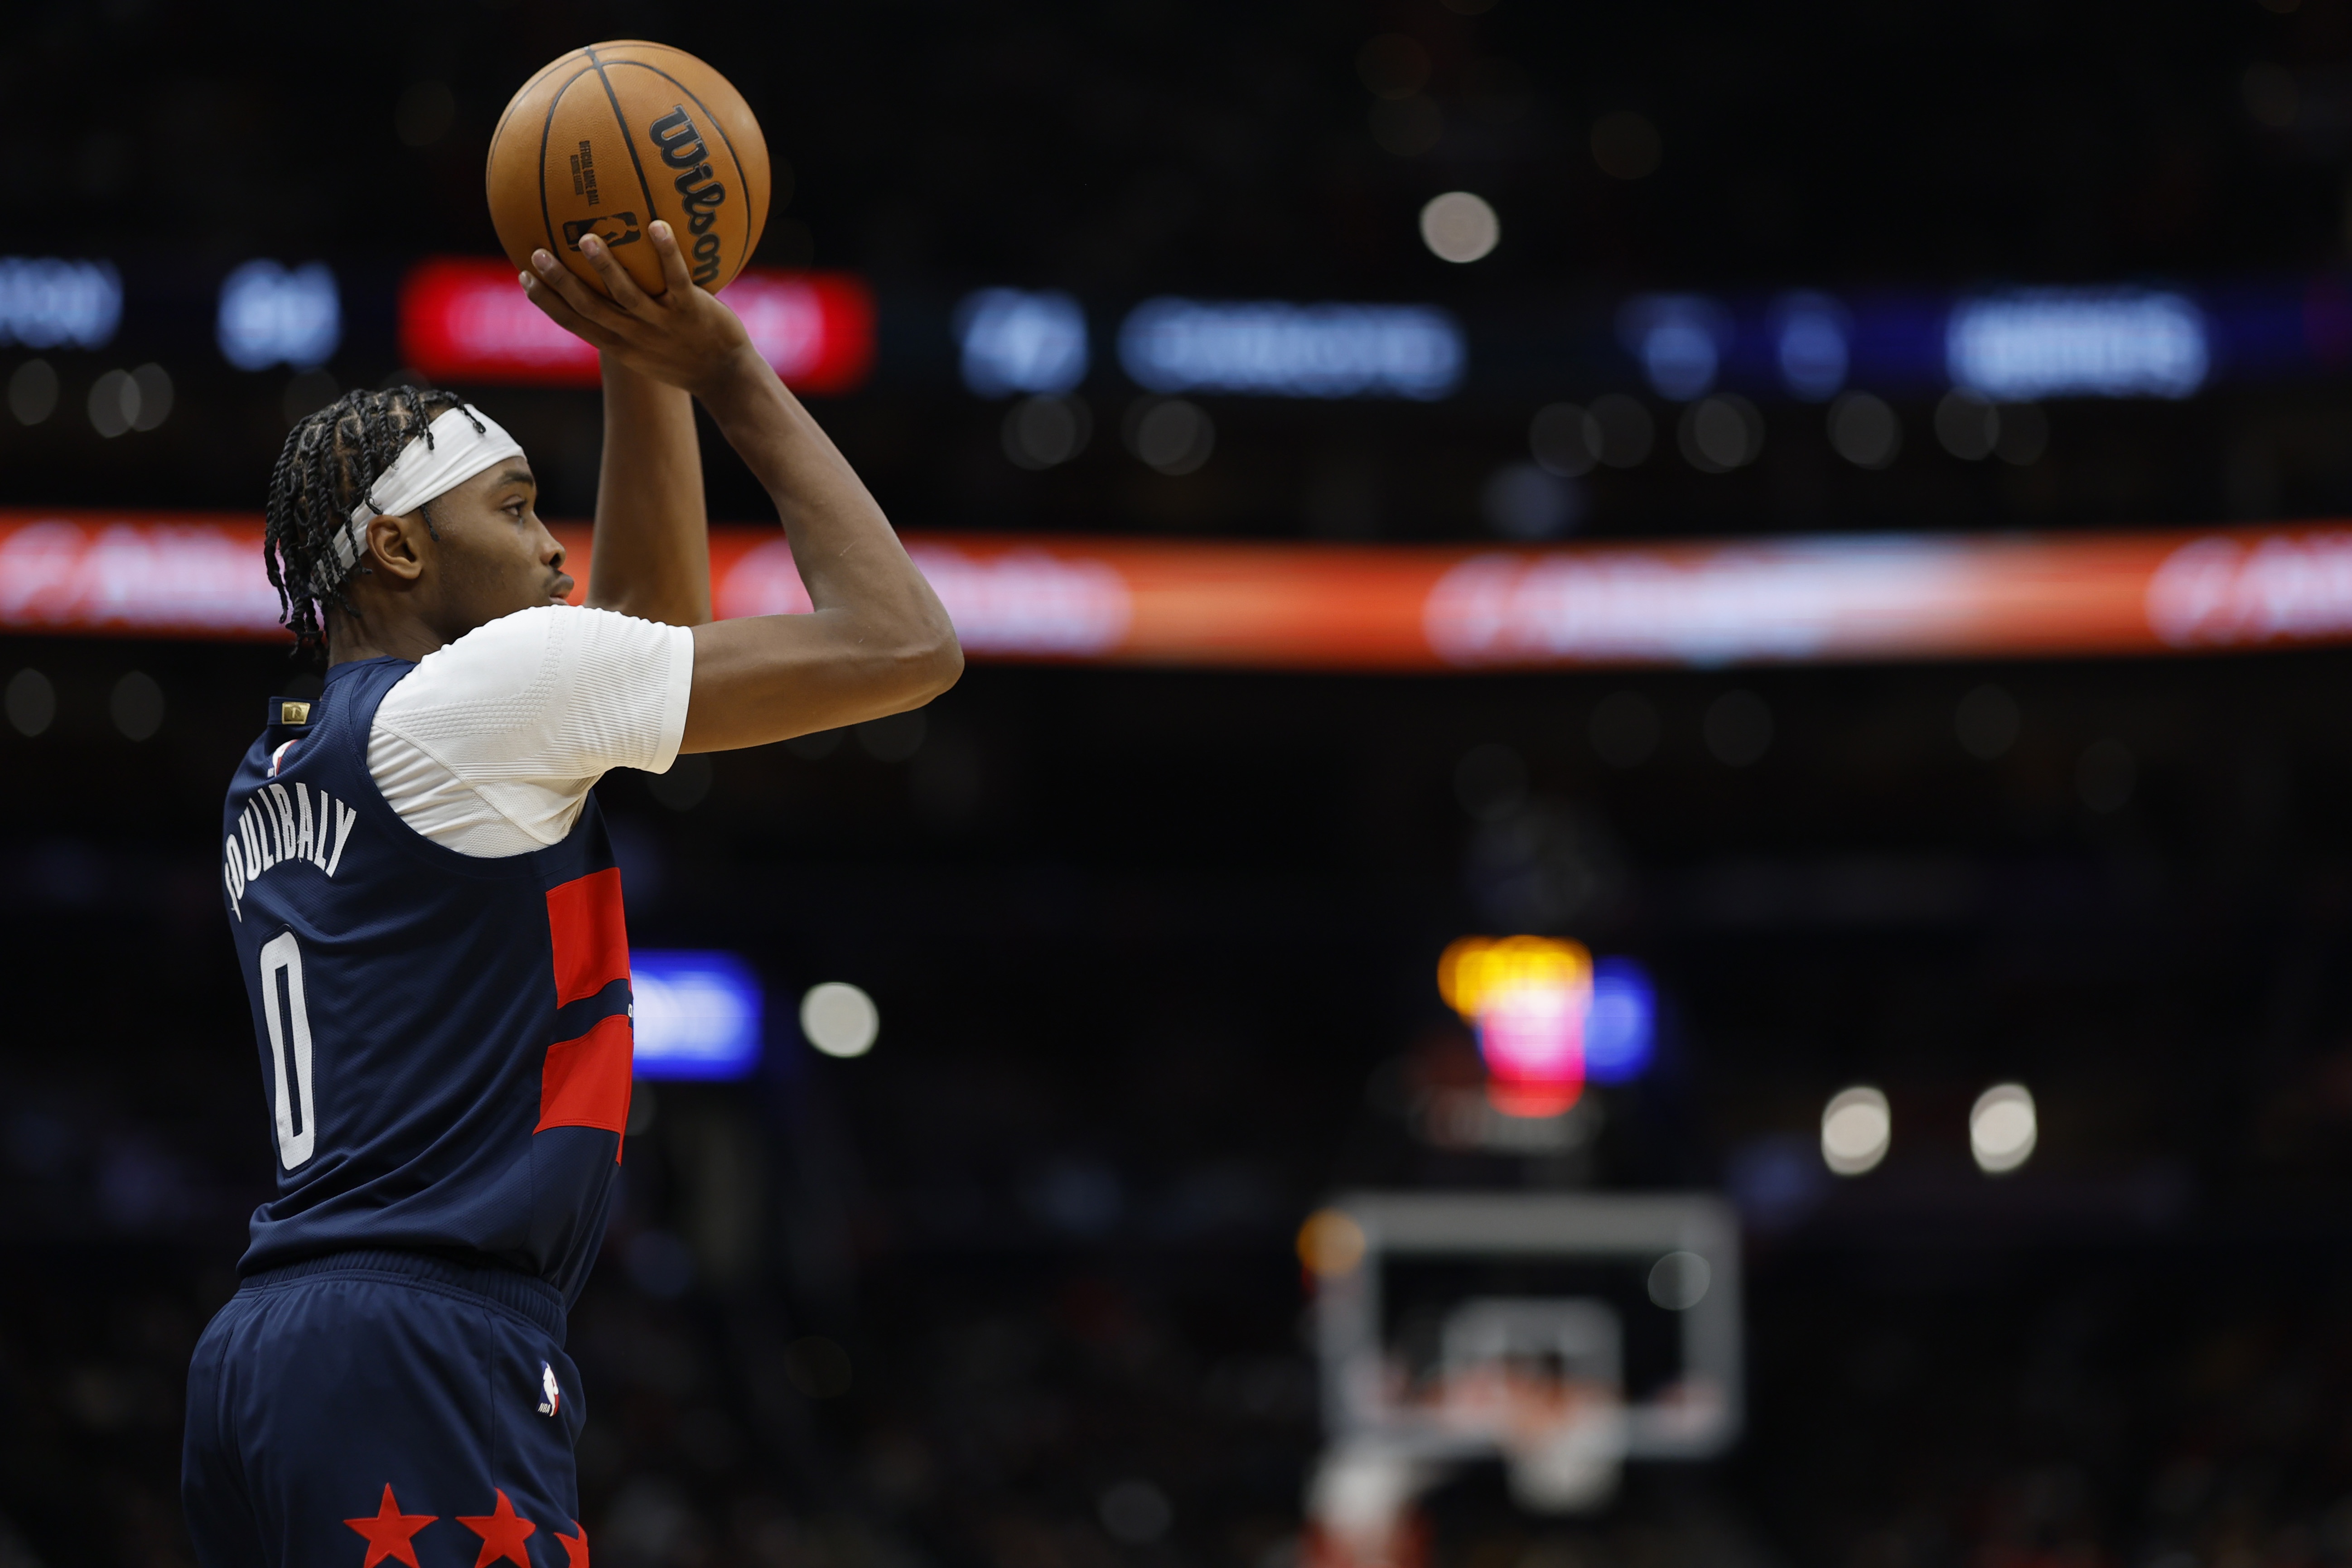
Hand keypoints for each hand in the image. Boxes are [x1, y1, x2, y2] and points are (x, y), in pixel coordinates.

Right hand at [519, 222, 758, 398]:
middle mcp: (636, 336)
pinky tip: (657, 225)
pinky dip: (667, 252)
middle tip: (538, 253)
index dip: (547, 302)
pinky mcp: (692, 311)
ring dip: (606, 268)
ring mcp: (663, 324)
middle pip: (590, 308)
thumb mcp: (647, 350)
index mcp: (619, 345)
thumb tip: (605, 287)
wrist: (727, 380)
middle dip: (561, 283)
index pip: (574, 323)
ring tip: (588, 239)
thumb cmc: (685, 358)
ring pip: (627, 295)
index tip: (524, 277)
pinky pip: (676, 278)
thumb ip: (625, 323)